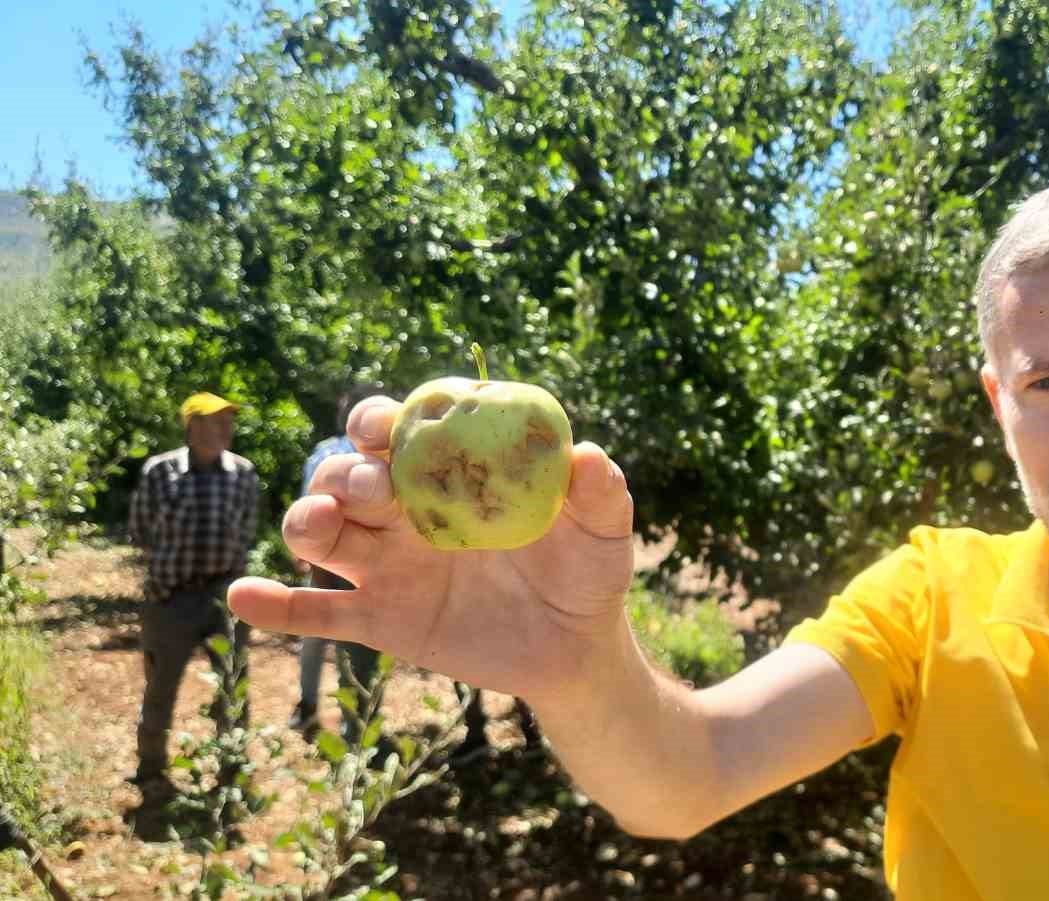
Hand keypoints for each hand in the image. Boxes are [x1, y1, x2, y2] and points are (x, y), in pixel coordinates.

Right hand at [228, 396, 635, 701]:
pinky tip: (245, 596)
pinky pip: (316, 615)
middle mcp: (406, 512)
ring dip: (307, 520)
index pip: (398, 431)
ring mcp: (388, 566)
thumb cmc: (586, 572)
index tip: (385, 425)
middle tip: (378, 489)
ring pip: (321, 533)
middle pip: (348, 476)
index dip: (381, 420)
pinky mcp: (381, 620)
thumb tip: (587, 455)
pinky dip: (275, 607)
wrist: (577, 649)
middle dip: (348, 473)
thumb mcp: (603, 531)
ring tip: (319, 527)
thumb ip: (599, 492)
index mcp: (450, 474)